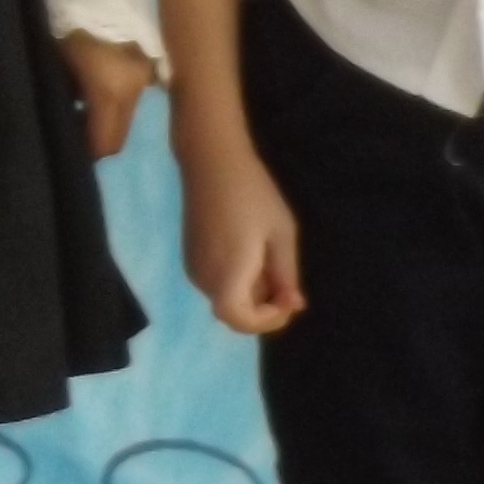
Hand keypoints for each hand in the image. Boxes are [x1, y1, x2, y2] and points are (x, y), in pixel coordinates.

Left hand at [60, 33, 155, 161]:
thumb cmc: (61, 18)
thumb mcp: (54, 60)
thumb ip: (63, 96)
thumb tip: (65, 118)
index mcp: (111, 90)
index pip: (106, 143)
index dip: (86, 153)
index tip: (66, 149)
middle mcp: (136, 86)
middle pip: (119, 133)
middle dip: (95, 136)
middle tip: (69, 126)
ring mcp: (147, 70)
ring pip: (126, 111)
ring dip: (104, 114)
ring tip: (76, 99)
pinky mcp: (150, 55)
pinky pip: (131, 89)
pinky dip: (113, 94)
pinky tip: (90, 78)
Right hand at [183, 136, 303, 334]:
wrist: (212, 161)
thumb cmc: (253, 193)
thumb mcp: (282, 234)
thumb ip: (286, 275)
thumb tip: (293, 305)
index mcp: (229, 272)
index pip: (238, 319)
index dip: (266, 322)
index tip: (289, 301)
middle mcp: (205, 276)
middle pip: (233, 312)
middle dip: (264, 306)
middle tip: (287, 281)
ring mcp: (193, 266)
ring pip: (226, 297)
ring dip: (251, 293)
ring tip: (269, 259)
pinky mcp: (190, 256)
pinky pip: (217, 282)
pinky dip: (237, 280)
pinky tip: (250, 252)